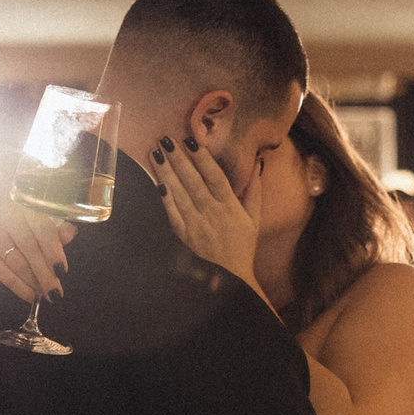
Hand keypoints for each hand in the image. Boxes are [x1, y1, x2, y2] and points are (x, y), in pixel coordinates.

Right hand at [0, 170, 69, 302]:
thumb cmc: (25, 233)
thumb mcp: (42, 230)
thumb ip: (57, 233)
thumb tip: (70, 231)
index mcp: (26, 209)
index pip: (42, 228)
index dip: (53, 250)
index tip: (62, 270)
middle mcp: (6, 219)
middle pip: (29, 248)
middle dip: (45, 273)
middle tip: (56, 291)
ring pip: (16, 263)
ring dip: (34, 282)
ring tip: (46, 294)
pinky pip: (4, 275)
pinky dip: (20, 288)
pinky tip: (31, 295)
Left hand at [156, 134, 263, 291]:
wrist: (231, 275)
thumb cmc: (243, 243)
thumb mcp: (255, 217)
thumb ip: (254, 189)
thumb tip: (257, 163)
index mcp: (230, 206)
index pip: (215, 177)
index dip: (202, 159)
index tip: (191, 140)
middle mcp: (212, 213)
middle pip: (193, 182)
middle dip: (178, 159)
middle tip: (166, 138)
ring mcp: (196, 225)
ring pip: (179, 194)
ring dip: (166, 172)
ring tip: (156, 152)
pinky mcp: (185, 235)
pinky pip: (172, 214)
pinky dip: (165, 198)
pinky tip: (157, 182)